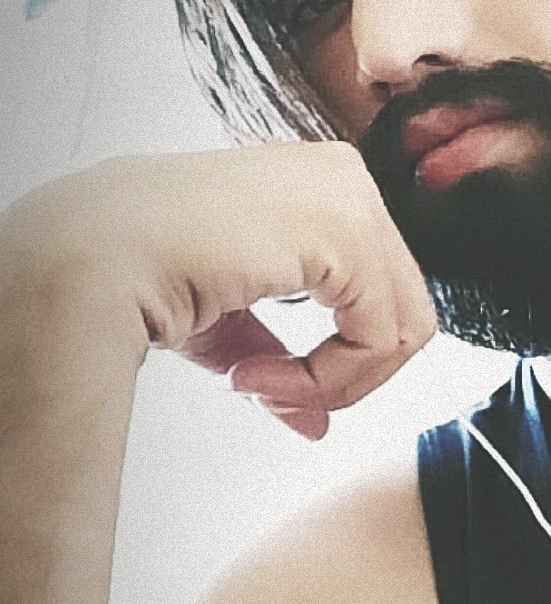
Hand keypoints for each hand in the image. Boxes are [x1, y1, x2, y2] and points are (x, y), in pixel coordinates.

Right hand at [6, 141, 437, 439]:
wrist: (93, 257)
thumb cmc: (138, 272)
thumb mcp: (226, 319)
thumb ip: (280, 358)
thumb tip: (319, 424)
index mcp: (320, 186)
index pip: (377, 292)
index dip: (333, 360)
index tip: (259, 382)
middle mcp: (345, 179)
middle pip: (404, 311)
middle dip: (342, 375)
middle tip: (267, 394)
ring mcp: (354, 198)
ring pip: (402, 332)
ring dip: (332, 382)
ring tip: (255, 384)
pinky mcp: (350, 231)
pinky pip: (379, 340)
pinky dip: (326, 380)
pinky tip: (251, 373)